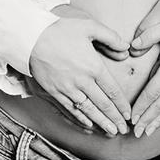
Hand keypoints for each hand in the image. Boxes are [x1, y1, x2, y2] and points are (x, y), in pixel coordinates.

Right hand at [29, 9, 130, 135]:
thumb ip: (111, 37)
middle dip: (114, 118)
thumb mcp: (89, 27)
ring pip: (88, 110)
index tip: (128, 113)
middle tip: (123, 129)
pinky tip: (88, 125)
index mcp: (93, 66)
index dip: (121, 104)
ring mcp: (67, 89)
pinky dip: (80, 120)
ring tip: (110, 132)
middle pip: (102, 104)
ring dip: (100, 123)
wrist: (32, 37)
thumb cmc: (60, 30)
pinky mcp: (54, 92)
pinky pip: (70, 110)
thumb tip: (126, 49)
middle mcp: (82, 81)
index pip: (112, 90)